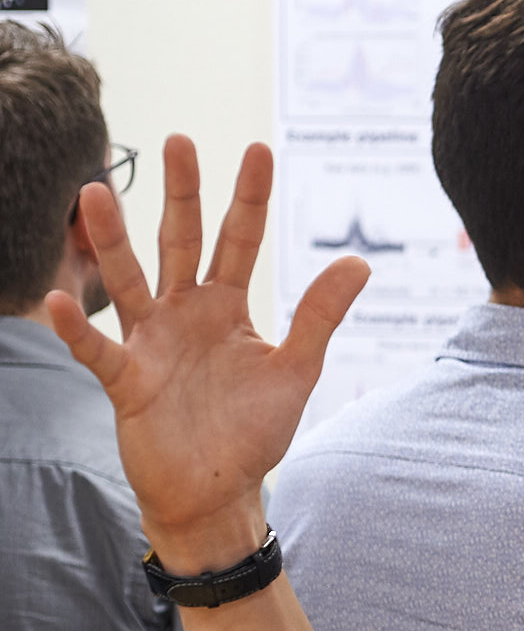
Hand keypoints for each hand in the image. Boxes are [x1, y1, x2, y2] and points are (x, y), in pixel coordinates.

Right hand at [44, 136, 369, 571]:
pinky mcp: (127, 381)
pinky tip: (57, 298)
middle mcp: (184, 313)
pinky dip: (76, 327)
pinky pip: (96, 349)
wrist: (218, 492)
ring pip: (127, 280)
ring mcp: (151, 343)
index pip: (240, 240)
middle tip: (178, 138)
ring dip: (110, 240)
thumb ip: (320, 315)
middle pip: (181, 242)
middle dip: (181, 193)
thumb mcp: (297, 369)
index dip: (249, 198)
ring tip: (93, 191)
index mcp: (227, 306)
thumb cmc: (253, 431)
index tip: (260, 148)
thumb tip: (359, 261)